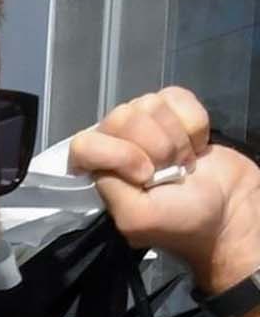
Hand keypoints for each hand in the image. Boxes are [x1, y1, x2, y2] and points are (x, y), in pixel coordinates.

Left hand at [72, 86, 259, 291]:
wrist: (231, 209)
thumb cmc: (182, 220)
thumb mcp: (137, 217)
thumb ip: (111, 187)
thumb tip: (106, 159)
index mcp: (100, 172)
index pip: (84, 144)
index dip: (118, 154)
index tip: (145, 175)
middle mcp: (117, 144)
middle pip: (120, 117)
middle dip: (155, 145)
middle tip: (169, 170)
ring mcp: (147, 125)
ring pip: (149, 104)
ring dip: (176, 138)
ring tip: (182, 163)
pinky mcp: (176, 112)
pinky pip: (176, 96)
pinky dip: (194, 123)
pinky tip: (196, 146)